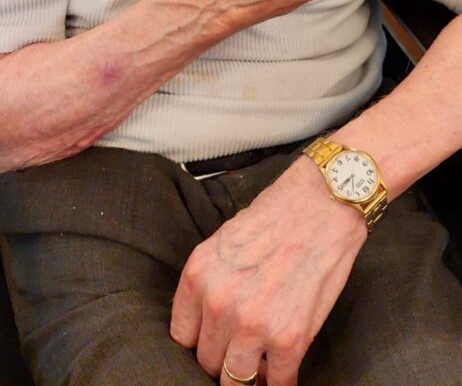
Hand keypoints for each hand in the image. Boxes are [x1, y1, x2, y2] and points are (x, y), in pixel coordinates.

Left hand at [170, 156, 366, 385]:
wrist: (323, 202)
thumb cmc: (279, 215)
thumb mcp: (225, 240)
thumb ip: (212, 280)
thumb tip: (208, 317)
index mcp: (199, 275)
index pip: (182, 336)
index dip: (201, 341)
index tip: (215, 342)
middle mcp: (218, 303)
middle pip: (208, 360)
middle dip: (225, 356)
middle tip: (242, 351)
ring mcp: (253, 324)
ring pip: (236, 379)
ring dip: (250, 376)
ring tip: (262, 366)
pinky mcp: (289, 339)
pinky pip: (278, 383)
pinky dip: (282, 382)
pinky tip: (285, 371)